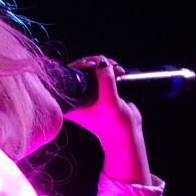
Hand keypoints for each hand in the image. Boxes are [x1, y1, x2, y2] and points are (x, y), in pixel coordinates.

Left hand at [64, 57, 151, 184]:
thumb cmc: (114, 124)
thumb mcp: (110, 102)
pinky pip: (101, 72)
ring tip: (117, 71)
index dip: (80, 64)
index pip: (68, 75)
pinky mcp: (100, 90)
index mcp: (71, 102)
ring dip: (105, 64)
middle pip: (80, 68)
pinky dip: (110, 68)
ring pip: (92, 68)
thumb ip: (106, 81)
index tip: (94, 65)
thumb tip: (102, 62)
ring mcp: (88, 93)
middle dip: (96, 62)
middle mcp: (77, 96)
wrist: (127, 133)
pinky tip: (118, 72)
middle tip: (108, 67)